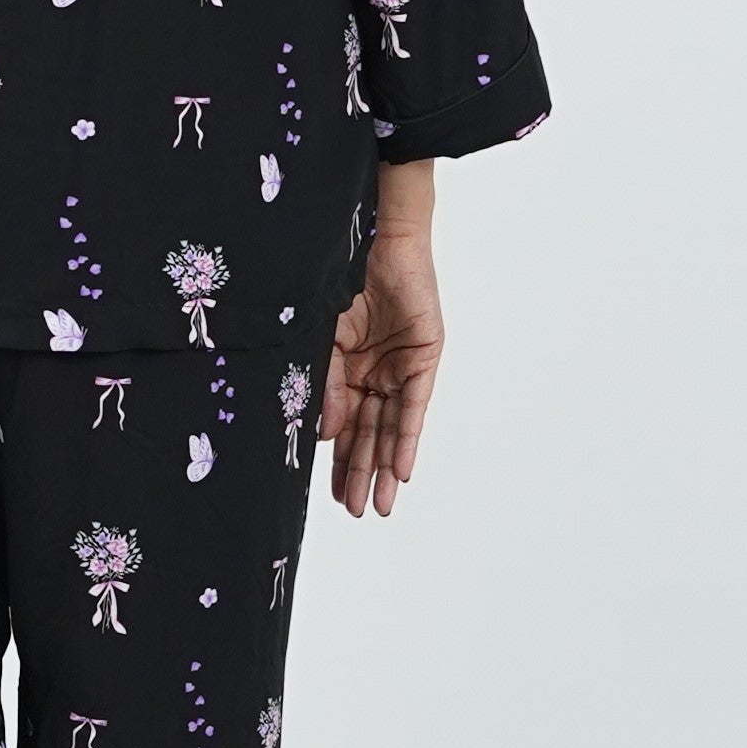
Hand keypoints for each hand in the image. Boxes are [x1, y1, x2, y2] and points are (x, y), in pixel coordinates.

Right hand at [320, 191, 442, 519]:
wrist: (373, 236)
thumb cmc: (340, 277)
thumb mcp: (322, 340)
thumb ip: (326, 386)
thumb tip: (324, 435)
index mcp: (347, 367)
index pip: (343, 425)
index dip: (338, 460)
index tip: (330, 496)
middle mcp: (375, 371)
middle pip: (369, 433)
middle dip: (361, 473)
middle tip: (356, 511)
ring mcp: (401, 366)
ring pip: (393, 427)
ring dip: (385, 466)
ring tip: (378, 503)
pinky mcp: (424, 357)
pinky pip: (415, 406)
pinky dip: (409, 438)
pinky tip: (401, 470)